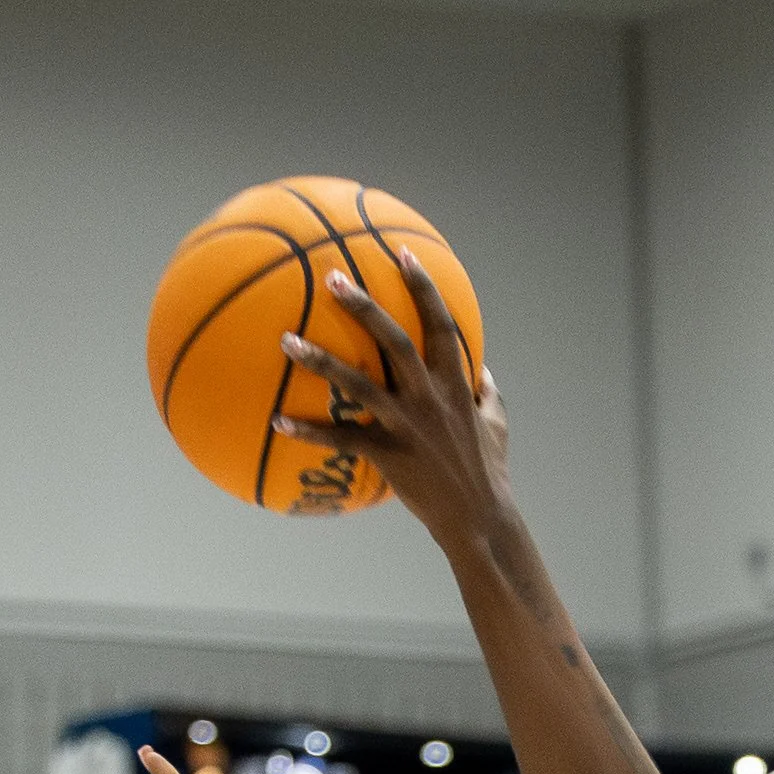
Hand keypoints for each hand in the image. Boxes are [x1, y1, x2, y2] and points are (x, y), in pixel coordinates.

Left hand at [276, 259, 513, 555]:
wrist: (480, 520)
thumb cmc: (489, 471)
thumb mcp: (497, 424)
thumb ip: (486, 391)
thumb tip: (482, 368)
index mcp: (455, 384)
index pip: (441, 325)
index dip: (423, 286)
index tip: (403, 253)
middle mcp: (430, 398)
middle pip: (394, 340)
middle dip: (363, 306)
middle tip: (332, 277)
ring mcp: (408, 426)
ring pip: (359, 384)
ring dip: (320, 360)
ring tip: (286, 339)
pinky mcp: (389, 456)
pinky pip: (342, 439)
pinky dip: (309, 431)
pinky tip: (277, 420)